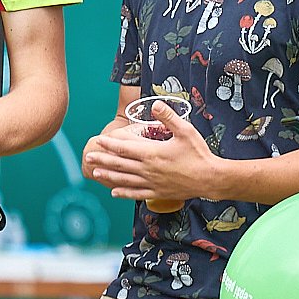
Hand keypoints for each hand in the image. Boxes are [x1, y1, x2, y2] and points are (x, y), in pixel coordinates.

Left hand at [82, 103, 217, 201]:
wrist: (210, 178)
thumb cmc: (199, 154)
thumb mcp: (185, 131)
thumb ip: (168, 117)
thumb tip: (155, 104)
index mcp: (152, 153)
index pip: (125, 148)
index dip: (111, 143)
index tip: (99, 140)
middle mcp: (148, 170)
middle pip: (120, 164)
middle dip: (103, 159)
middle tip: (88, 156)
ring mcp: (152, 183)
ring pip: (125, 180)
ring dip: (108, 175)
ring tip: (94, 172)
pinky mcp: (158, 193)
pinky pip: (136, 194)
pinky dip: (123, 193)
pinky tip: (113, 192)